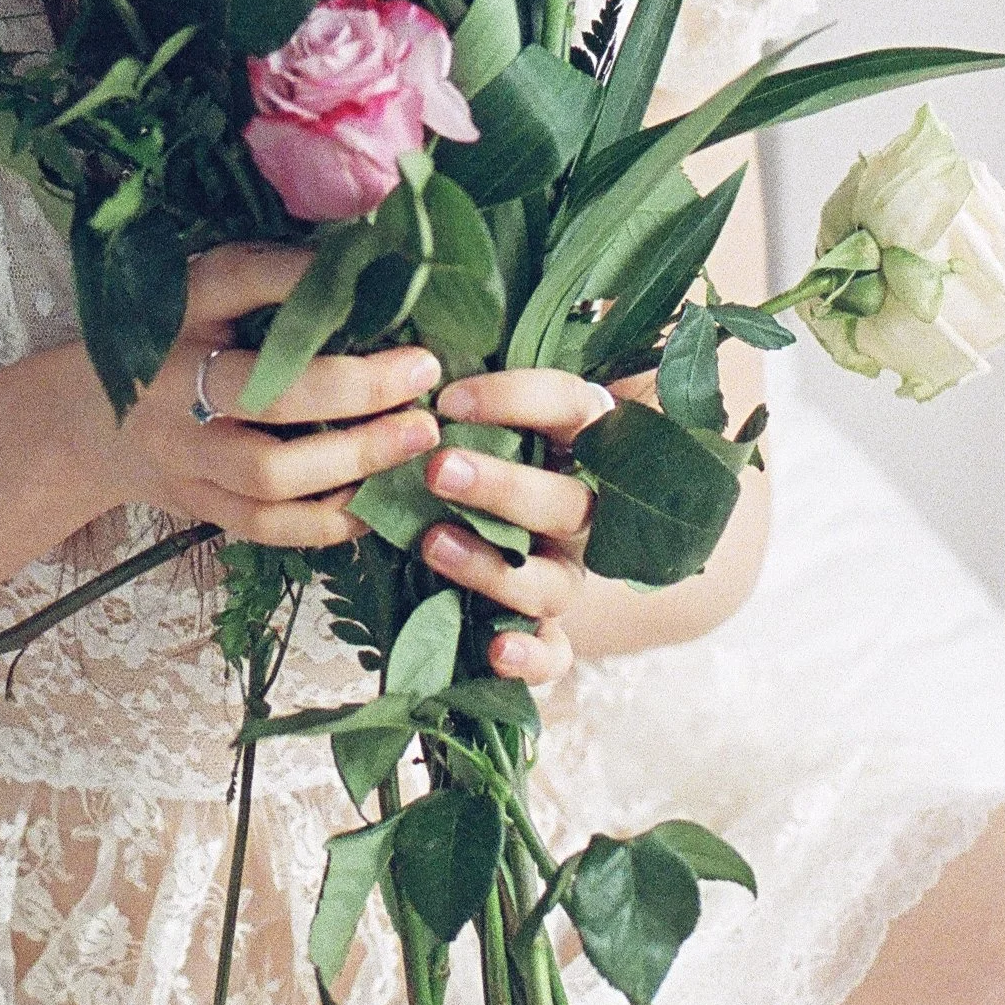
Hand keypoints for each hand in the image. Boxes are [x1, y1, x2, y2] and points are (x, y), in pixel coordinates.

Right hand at [103, 244, 443, 547]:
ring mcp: (182, 454)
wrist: (88, 421)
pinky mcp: (197, 504)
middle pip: (265, 393)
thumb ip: (270, 277)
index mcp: (178, 313)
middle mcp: (173, 383)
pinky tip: (377, 500)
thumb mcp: (204, 290)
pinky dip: (328, 520)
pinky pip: (267, 526)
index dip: (303, 277)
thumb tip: (370, 261)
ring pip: (269, 473)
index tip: (376, 274)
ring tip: (415, 439)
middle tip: (423, 375)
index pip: (236, 280)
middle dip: (355, 388)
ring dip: (353, 460)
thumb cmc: (172, 340)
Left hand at [415, 368, 617, 690]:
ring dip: (497, 566)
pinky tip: (496, 650)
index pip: (569, 407)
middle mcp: (588, 511)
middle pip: (567, 502)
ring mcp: (571, 572)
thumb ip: (475, 389)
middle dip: (503, 487)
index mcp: (584, 441)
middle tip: (438, 469)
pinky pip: (557, 653)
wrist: (529, 522)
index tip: (448, 401)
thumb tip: (416, 348)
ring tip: (433, 546)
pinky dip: (533, 657)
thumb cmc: (498, 443)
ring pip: (555, 580)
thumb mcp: (496, 406)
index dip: (517, 400)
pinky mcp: (551, 627)